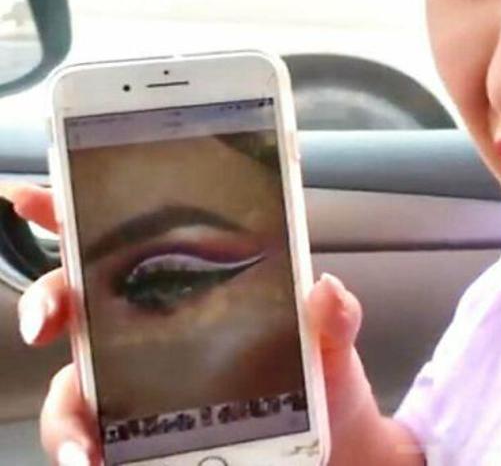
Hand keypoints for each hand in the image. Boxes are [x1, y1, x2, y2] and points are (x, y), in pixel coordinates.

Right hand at [8, 184, 421, 465]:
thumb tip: (326, 290)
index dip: (70, 213)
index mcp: (187, 289)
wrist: (332, 444)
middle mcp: (149, 332)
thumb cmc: (319, 380)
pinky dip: (83, 453)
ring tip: (87, 449)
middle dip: (47, 303)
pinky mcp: (139, 434)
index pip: (122, 242)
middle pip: (75, 306)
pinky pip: (92, 440)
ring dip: (67, 416)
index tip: (33, 196)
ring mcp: (138, 384)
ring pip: (72, 389)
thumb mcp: (330, 341)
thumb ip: (334, 316)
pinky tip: (98, 463)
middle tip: (47, 321)